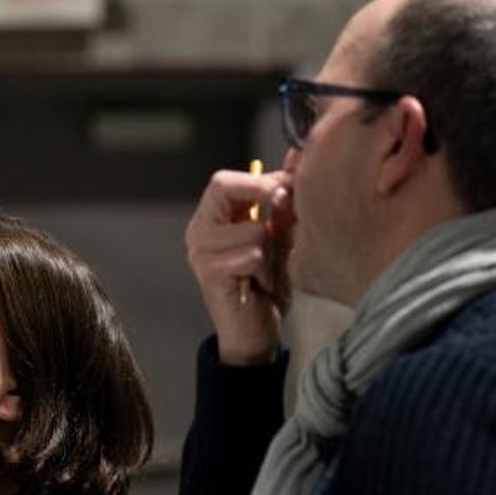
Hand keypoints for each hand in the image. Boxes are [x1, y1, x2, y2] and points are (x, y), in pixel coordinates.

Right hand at [184, 168, 294, 365]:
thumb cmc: (266, 286)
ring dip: (270, 248)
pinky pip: (251, 255)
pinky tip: (260, 283)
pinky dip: (265, 269)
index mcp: (211, 220)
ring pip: (253, 227)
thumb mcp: (281, 238)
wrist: (256, 334)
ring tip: (266, 267)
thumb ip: (284, 205)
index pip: (224, 180)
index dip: (260, 180)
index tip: (288, 193)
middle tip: (280, 221)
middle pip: (224, 187)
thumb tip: (297, 160)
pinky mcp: (210, 275)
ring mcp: (200, 254)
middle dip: (263, 197)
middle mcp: (198, 232)